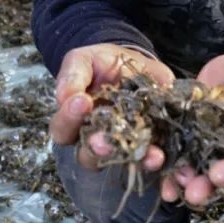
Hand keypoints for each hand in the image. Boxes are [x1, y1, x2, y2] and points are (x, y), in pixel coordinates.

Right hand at [50, 43, 174, 171]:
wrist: (133, 62)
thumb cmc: (101, 63)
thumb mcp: (83, 61)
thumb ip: (72, 75)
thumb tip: (65, 96)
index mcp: (73, 121)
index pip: (62, 129)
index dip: (69, 119)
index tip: (82, 101)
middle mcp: (94, 140)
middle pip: (88, 156)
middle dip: (97, 148)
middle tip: (104, 140)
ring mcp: (121, 145)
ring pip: (122, 161)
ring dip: (133, 159)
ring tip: (147, 154)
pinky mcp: (145, 144)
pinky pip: (148, 158)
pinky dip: (154, 158)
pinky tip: (161, 154)